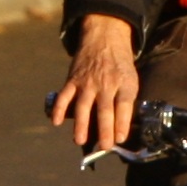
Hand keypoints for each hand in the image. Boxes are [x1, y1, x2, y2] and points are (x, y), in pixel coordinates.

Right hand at [48, 13, 142, 149]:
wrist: (104, 38)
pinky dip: (58, 109)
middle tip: (104, 146)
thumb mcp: (131, 79)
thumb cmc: (119, 65)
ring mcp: (87, 82)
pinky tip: (56, 122)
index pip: (124, 106)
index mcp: (124, 83)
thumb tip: (120, 128)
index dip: (122, 123)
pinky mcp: (73, 79)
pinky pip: (64, 96)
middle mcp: (106, 83)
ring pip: (83, 106)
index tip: (119, 139)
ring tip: (80, 141)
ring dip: (81, 124)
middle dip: (104, 130)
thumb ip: (125, 100)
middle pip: (105, 109)